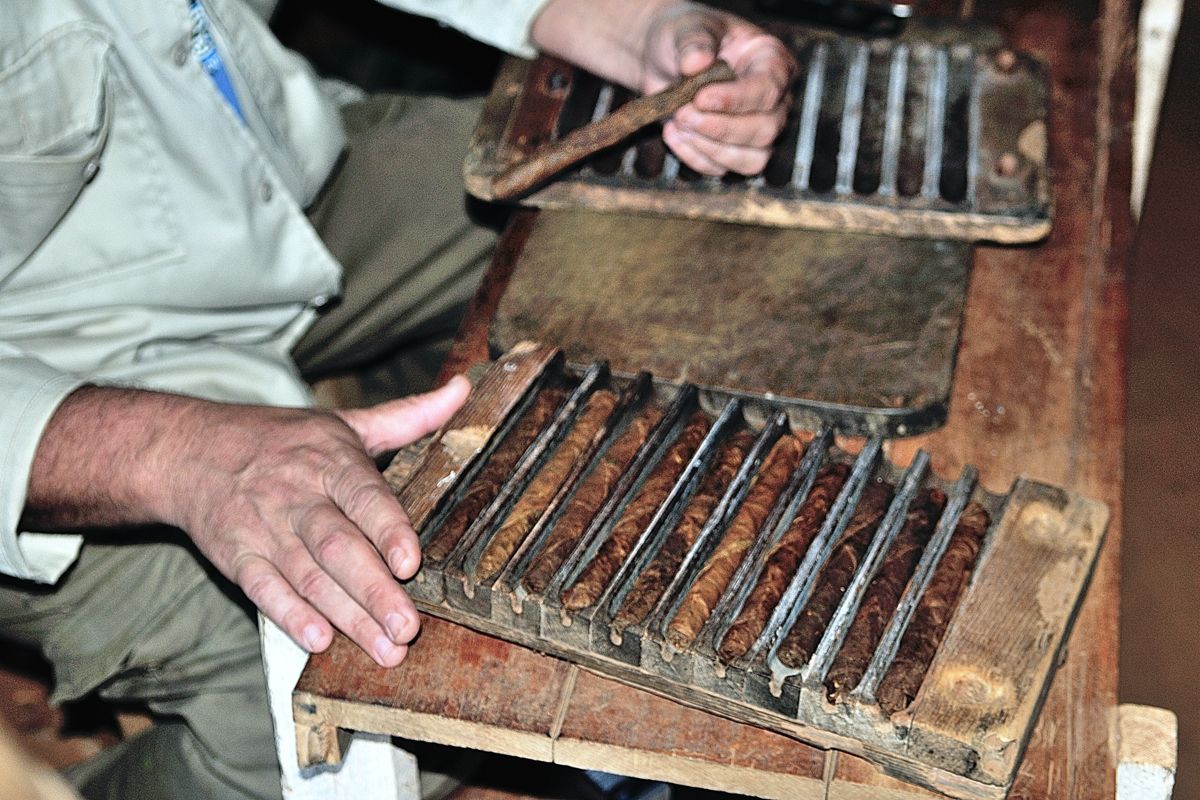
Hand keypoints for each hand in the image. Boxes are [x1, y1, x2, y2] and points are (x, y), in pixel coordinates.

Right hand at [26, 377, 471, 666]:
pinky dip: (290, 616)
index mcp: (330, 461)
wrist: (188, 450)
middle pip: (338, 548)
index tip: (410, 563)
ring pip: (309, 578)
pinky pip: (264, 590)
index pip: (363, 496)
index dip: (387, 530)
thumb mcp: (344, 422)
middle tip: (409, 629)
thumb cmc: (280, 440)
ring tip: (385, 650)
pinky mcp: (236, 557)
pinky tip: (320, 640)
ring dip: (347, 617)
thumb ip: (407, 416)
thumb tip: (463, 390)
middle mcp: (297, 496)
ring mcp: (264, 529)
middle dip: (375, 592)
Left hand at [643, 4, 795, 175]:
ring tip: (678, 123)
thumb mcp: (688, 27)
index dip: (736, 100)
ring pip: (751, 159)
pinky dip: (694, 157)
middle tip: (683, 113)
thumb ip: (693, 41)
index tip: (701, 99)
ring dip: (709, 148)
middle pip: (765, 130)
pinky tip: (673, 134)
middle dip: (720, 129)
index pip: (768, 89)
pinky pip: (722, 169)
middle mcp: (773, 100)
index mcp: (772, 61)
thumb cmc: (686, 38)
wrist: (665, 60)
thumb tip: (697, 63)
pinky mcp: (733, 152)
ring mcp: (757, 130)